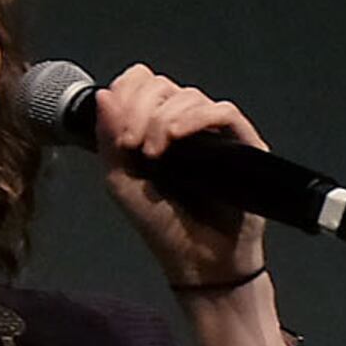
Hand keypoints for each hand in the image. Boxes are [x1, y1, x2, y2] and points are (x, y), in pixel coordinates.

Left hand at [92, 63, 269, 288]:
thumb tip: (103, 95)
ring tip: (153, 153)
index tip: (118, 133)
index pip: (141, 84)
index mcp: (153, 127)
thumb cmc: (161, 225)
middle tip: (132, 146)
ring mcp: (214, 133)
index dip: (126, 94)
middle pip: (162, 85)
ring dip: (163, 119)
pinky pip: (223, 112)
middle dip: (140, 110)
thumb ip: (108, 139)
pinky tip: (176, 139)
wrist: (197, 261)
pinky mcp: (242, 144)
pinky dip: (196, 118)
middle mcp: (184, 125)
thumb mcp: (121, 182)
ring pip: (190, 95)